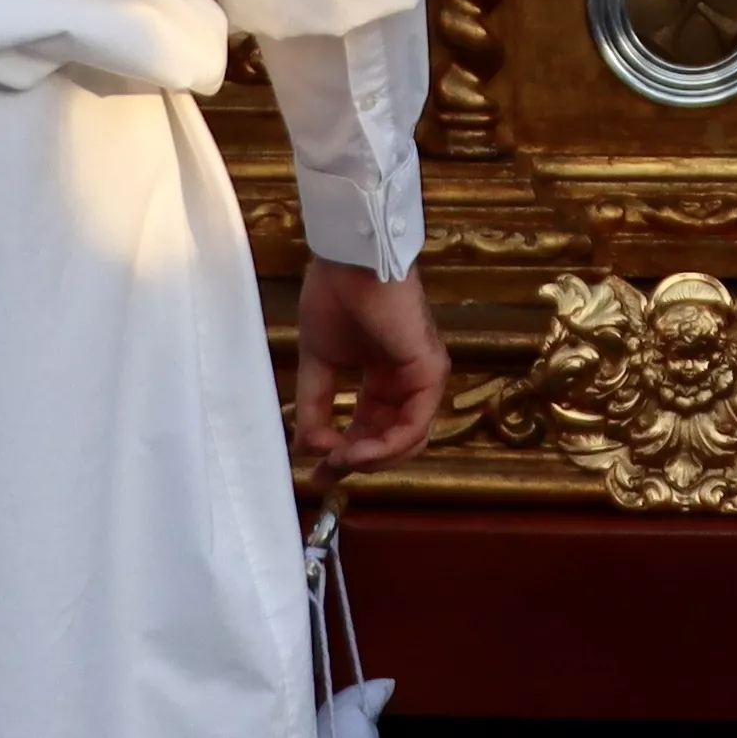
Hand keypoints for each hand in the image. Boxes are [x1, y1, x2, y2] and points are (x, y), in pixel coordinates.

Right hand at [286, 260, 446, 479]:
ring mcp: (422, 378)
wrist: (348, 262)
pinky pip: (413, 426)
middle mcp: (406, 382)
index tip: (315, 472)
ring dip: (370, 459)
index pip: (370, 429)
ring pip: (406, 442)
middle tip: (325, 475)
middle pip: (389, 441)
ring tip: (337, 460)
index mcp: (383, 377)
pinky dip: (384, 446)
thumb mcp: (319, 361)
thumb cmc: (335, 296)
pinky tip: (353, 450)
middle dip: (357, 463)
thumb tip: (306, 447)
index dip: (343, 454)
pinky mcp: (429, 373)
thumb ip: (315, 405)